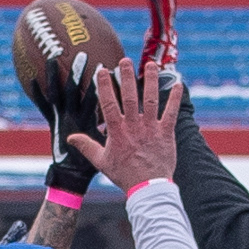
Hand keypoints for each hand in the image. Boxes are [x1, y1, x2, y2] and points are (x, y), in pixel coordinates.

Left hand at [31, 56, 102, 197]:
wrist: (70, 177)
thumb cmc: (89, 166)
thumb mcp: (105, 151)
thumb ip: (111, 135)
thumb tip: (119, 124)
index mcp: (86, 123)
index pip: (91, 100)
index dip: (97, 84)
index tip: (103, 67)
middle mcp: (72, 118)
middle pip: (73, 91)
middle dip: (77, 72)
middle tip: (82, 54)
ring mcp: (59, 119)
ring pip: (54, 93)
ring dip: (53, 75)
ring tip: (52, 57)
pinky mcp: (50, 122)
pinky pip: (42, 105)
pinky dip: (37, 93)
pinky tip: (31, 78)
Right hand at [68, 58, 178, 195]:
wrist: (147, 188)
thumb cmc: (124, 175)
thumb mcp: (102, 162)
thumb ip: (87, 146)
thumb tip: (71, 138)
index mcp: (117, 132)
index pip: (109, 104)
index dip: (105, 86)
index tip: (102, 70)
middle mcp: (134, 127)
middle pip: (130, 97)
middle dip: (127, 77)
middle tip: (125, 60)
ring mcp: (151, 129)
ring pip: (151, 100)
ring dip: (151, 81)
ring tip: (150, 64)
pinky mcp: (166, 133)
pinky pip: (171, 113)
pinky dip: (175, 98)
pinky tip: (178, 83)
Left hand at [138, 0, 177, 73]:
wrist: (157, 90)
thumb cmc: (152, 79)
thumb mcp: (148, 61)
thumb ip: (148, 49)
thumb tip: (141, 47)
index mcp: (164, 34)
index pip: (166, 8)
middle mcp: (167, 32)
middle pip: (169, 3)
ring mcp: (165, 34)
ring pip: (164, 7)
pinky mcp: (160, 39)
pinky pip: (157, 18)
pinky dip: (154, 4)